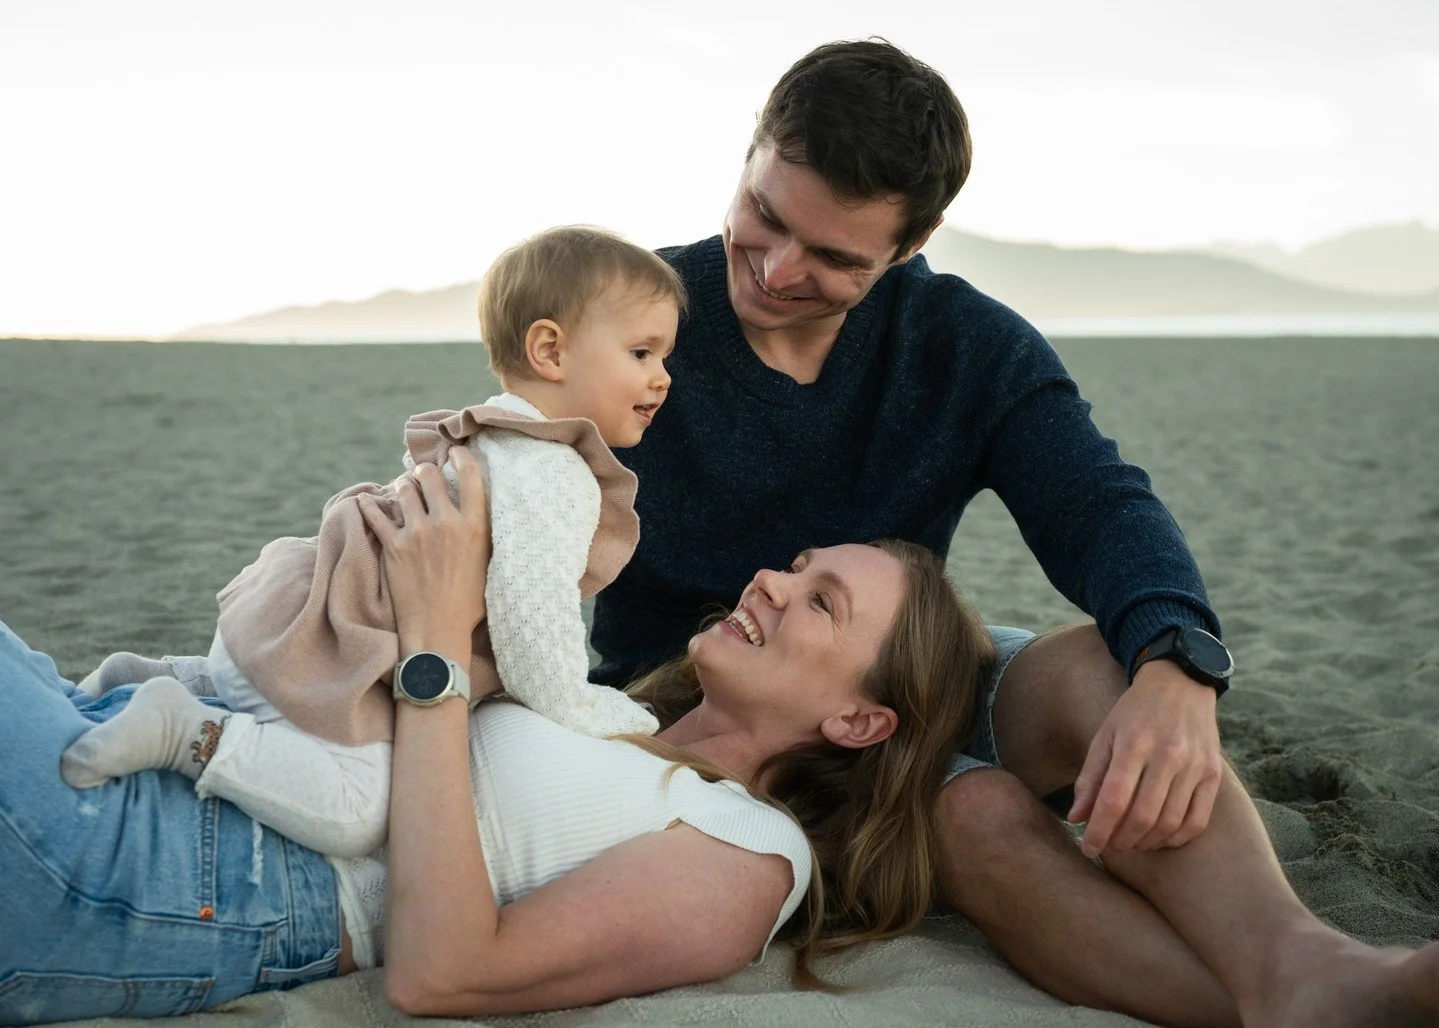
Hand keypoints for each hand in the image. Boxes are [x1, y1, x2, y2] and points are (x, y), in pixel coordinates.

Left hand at [357, 446, 491, 651]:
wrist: (439, 630)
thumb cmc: (470, 603)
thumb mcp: (489, 563)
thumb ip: (482, 533)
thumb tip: (477, 509)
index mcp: (474, 526)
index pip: (470, 475)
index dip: (461, 456)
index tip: (455, 453)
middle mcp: (446, 524)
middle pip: (430, 475)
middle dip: (425, 470)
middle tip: (423, 473)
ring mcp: (417, 534)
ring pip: (404, 490)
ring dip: (403, 485)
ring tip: (403, 489)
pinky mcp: (394, 547)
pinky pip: (376, 515)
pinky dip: (369, 505)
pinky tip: (365, 500)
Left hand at [1068, 660, 1222, 857]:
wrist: (1180, 685)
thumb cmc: (1134, 714)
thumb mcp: (1104, 736)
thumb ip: (1090, 778)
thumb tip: (1077, 818)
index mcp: (1134, 743)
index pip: (1114, 799)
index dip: (1099, 830)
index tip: (1088, 848)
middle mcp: (1168, 755)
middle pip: (1142, 816)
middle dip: (1121, 841)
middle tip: (1108, 848)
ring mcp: (1194, 765)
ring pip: (1170, 823)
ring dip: (1146, 842)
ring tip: (1130, 843)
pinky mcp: (1213, 774)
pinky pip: (1198, 820)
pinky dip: (1176, 838)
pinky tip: (1159, 839)